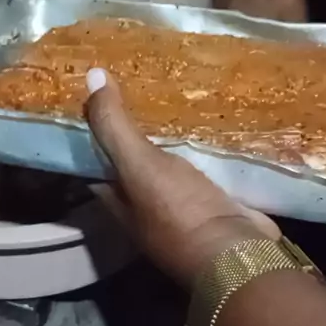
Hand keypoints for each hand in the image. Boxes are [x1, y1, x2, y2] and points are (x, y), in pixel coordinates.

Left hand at [85, 68, 279, 287]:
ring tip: (175, 89)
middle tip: (141, 81)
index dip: (92, 128)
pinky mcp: (215, 198)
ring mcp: (182, 203)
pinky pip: (204, 164)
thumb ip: (113, 124)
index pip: (94, 159)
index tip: (98, 91)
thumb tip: (91, 75)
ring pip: (170, 160)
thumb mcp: (136, 164)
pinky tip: (211, 117)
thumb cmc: (177, 210)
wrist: (234, 250)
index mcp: (117, 198)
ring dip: (171, 134)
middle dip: (136, 127)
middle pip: (133, 159)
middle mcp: (144, 203)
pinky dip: (204, 144)